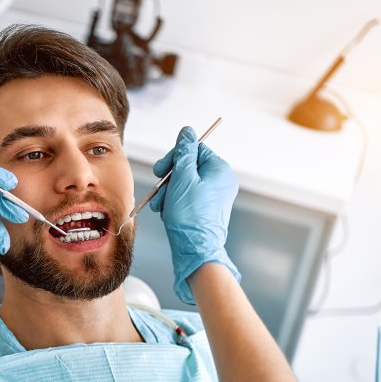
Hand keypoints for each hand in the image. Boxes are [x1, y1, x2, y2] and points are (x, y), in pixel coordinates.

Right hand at [149, 127, 240, 303]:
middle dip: (169, 178)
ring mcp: (213, 198)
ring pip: (184, 184)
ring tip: (162, 205)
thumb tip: (188, 131)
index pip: (195, 150)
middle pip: (188, 167)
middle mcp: (220, 182)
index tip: (162, 170)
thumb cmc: (190, 216)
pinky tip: (167, 212)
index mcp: (220, 170)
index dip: (175, 157)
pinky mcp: (205, 211)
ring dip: (168, 192)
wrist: (195, 250)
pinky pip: (186, 198)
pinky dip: (173, 203)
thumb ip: (184, 152)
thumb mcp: (183, 178)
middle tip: (159, 188)